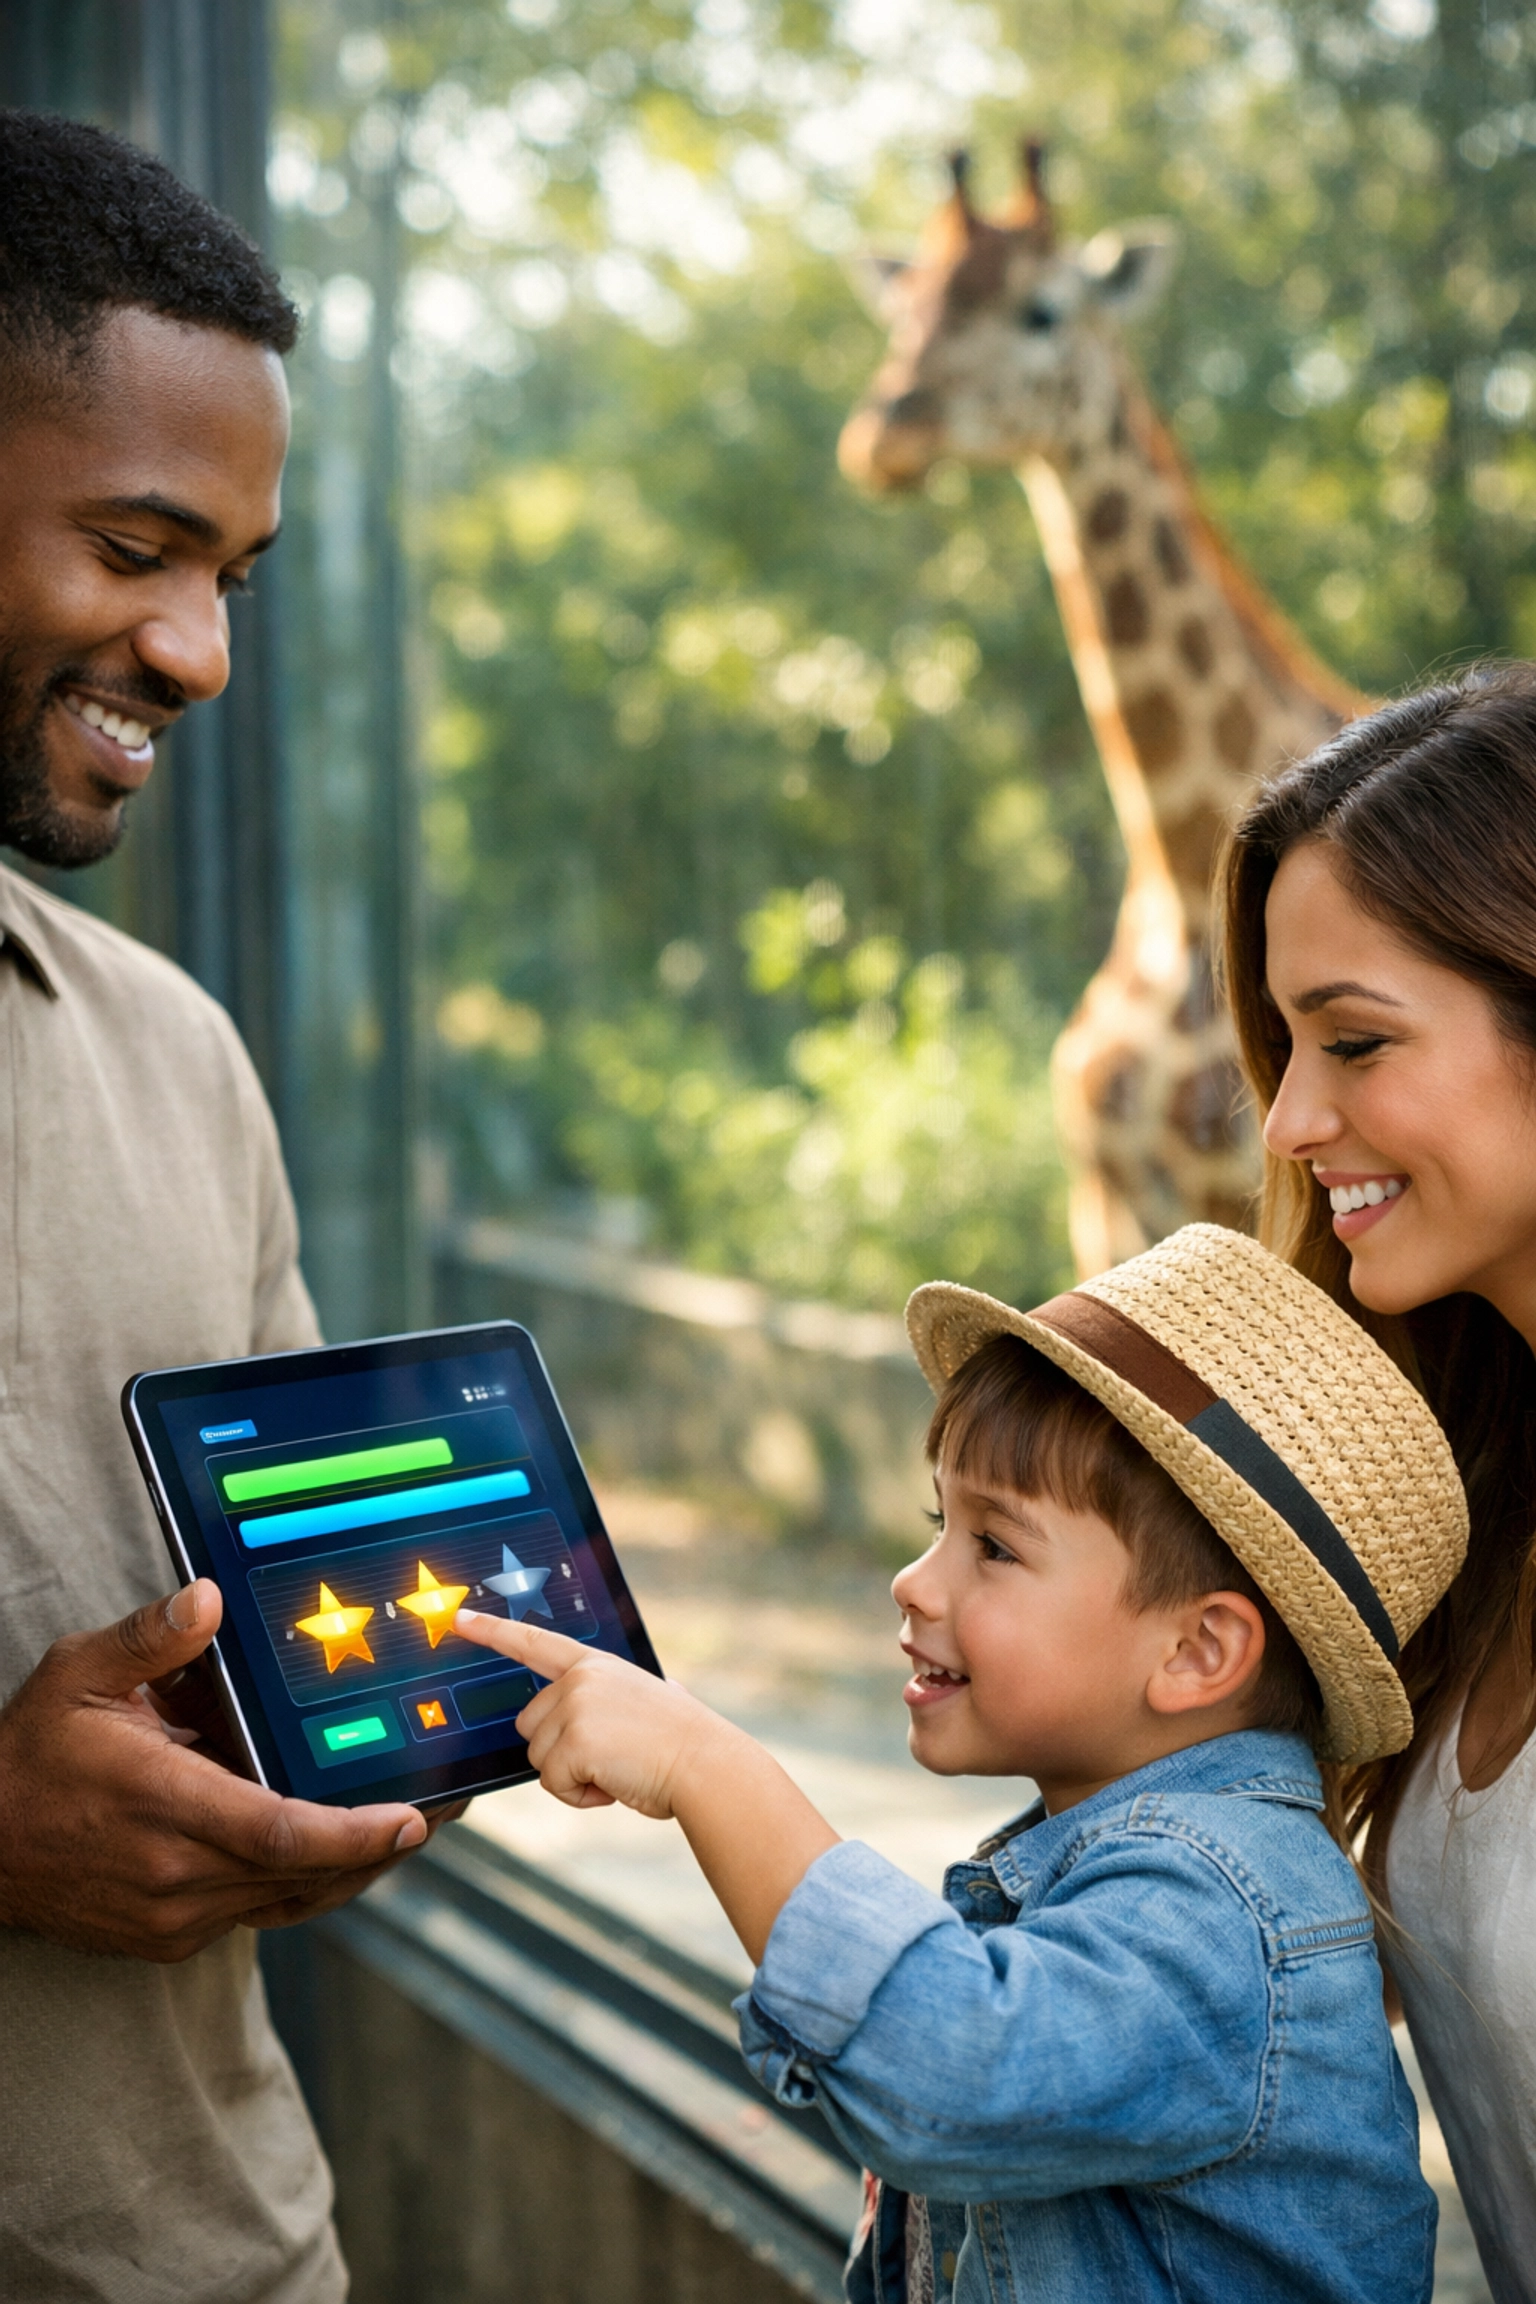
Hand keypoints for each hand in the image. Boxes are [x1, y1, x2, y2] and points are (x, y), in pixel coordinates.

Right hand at [0, 1580, 432, 1961]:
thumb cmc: (28, 1754)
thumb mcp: (79, 1674)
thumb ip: (151, 1638)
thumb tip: (210, 1599)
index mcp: (163, 1806)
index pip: (280, 1832)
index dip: (353, 1833)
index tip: (409, 1819)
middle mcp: (173, 1874)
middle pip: (301, 1873)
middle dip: (375, 1848)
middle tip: (438, 1813)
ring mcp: (171, 1917)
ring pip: (285, 1900)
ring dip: (346, 1871)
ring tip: (402, 1832)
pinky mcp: (167, 1938)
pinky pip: (255, 1914)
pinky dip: (299, 1885)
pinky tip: (333, 1853)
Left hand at [454, 1609, 839, 1962]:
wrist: (707, 1765)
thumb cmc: (687, 1744)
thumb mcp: (659, 1702)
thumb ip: (640, 1697)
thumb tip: (673, 1694)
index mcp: (596, 1665)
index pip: (534, 1642)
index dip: (493, 1631)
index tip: (459, 1619)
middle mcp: (580, 1678)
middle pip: (529, 1724)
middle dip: (558, 1750)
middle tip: (607, 1757)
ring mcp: (574, 1707)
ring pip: (539, 1758)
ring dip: (573, 1777)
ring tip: (618, 1770)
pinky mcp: (572, 1741)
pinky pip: (552, 1783)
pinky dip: (580, 1796)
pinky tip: (614, 1784)